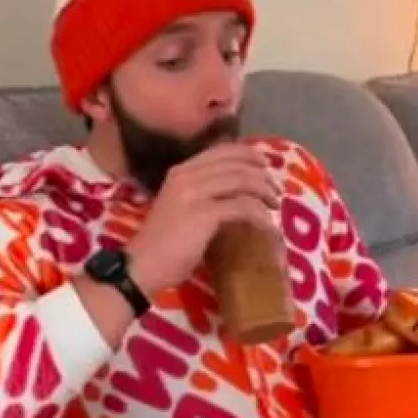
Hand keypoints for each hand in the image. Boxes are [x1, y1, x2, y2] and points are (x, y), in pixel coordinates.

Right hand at [126, 143, 279, 297]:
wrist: (142, 266)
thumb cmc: (161, 244)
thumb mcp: (179, 208)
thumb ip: (201, 196)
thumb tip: (233, 196)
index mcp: (180, 172)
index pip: (220, 151)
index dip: (247, 155)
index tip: (264, 167)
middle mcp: (186, 175)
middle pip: (235, 163)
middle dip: (262, 174)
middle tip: (276, 190)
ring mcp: (194, 193)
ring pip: (242, 180)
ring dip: (264, 191)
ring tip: (275, 205)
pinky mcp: (204, 214)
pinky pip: (242, 207)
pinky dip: (259, 215)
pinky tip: (266, 226)